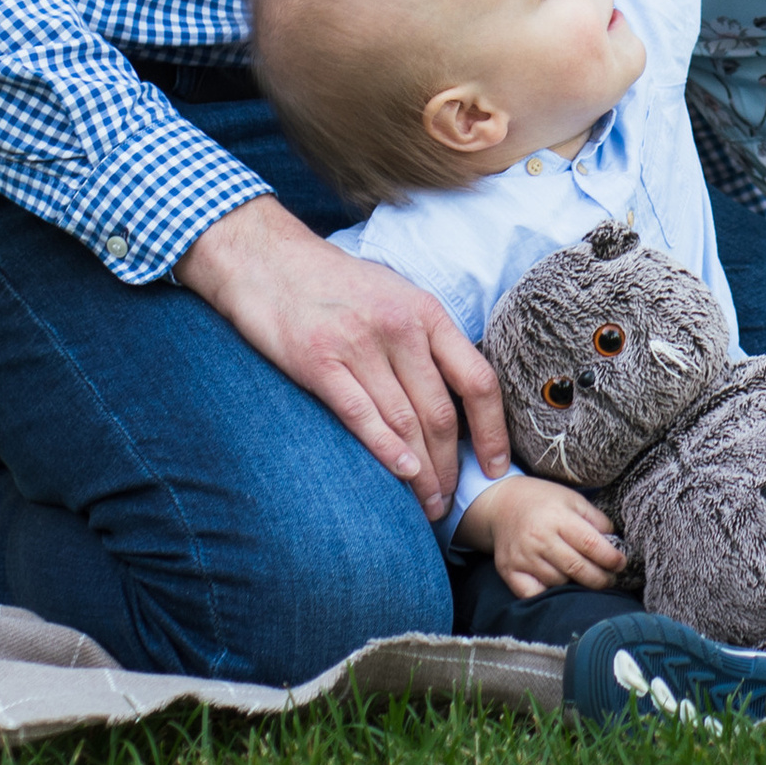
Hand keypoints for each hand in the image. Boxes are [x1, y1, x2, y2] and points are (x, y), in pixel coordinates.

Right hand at [175, 196, 507, 519]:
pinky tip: (401, 476)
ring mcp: (360, 344)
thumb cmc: (336, 284)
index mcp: (426, 312)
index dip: (492, 430)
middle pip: (440, 412)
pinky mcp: (319, 362)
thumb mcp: (395, 297)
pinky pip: (362, 415)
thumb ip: (424, 340)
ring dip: (421, 472)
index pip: (477, 379)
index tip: (496, 466)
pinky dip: (385, 450)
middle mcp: (400, 328)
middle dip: (450, 465)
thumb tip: (454, 396)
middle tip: (450, 501)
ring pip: (405, 422)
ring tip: (427, 504)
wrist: (269, 260)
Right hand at [460, 474, 627, 598]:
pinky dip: (547, 593)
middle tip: (610, 579)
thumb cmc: (543, 500)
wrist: (502, 504)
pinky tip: (557, 584)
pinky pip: (533, 594)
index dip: (610, 558)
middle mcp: (539, 538)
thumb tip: (615, 542)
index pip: (590, 543)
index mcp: (558, 517)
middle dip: (599, 578)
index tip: (621, 563)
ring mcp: (522, 557)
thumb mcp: (572, 499)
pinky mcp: (509, 571)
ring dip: (575, 584)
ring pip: (558, 582)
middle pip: (577, 567)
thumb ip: (595, 519)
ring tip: (583, 576)